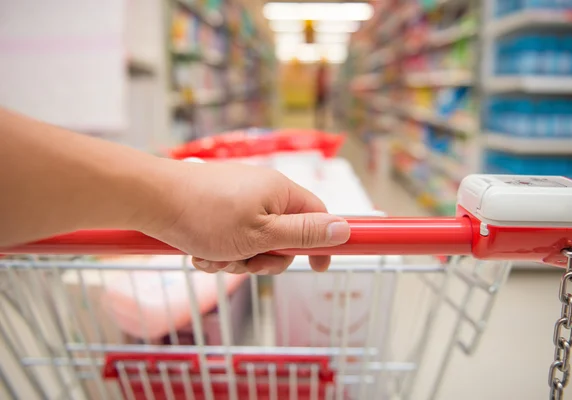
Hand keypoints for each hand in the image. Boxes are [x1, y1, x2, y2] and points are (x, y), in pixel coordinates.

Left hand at [142, 160, 350, 273]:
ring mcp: (238, 199)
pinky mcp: (217, 208)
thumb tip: (344, 228)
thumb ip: (304, 234)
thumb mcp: (262, 234)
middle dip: (264, 258)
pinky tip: (200, 252)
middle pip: (283, 236)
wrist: (151, 199)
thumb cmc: (206, 215)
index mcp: (280, 192)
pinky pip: (230, 238)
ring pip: (254, 242)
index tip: (318, 268)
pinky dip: (219, 251)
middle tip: (244, 260)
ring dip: (237, 258)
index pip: (318, 216)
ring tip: (214, 255)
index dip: (321, 244)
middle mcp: (262, 192)